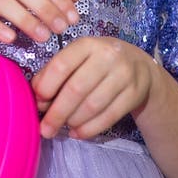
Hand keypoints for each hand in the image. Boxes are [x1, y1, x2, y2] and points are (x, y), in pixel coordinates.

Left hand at [31, 36, 157, 139]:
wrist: (140, 66)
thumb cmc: (99, 61)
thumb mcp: (78, 57)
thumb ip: (56, 72)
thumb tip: (37, 95)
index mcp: (87, 44)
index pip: (62, 65)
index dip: (46, 86)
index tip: (38, 102)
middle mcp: (107, 56)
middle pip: (76, 89)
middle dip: (57, 113)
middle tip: (45, 129)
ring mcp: (124, 75)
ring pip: (92, 106)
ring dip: (73, 121)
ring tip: (63, 127)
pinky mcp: (134, 94)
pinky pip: (108, 117)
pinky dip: (89, 129)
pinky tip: (78, 133)